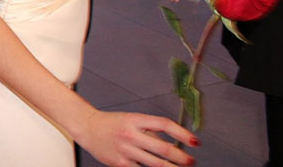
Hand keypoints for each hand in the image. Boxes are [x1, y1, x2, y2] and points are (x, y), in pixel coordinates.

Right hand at [75, 110, 196, 166]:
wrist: (87, 128)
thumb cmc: (111, 123)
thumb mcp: (131, 120)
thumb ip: (150, 131)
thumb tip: (172, 146)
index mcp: (135, 120)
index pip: (164, 124)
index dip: (182, 134)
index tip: (195, 142)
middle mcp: (130, 134)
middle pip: (163, 149)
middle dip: (181, 158)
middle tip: (191, 161)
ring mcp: (125, 150)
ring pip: (156, 164)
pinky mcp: (120, 164)